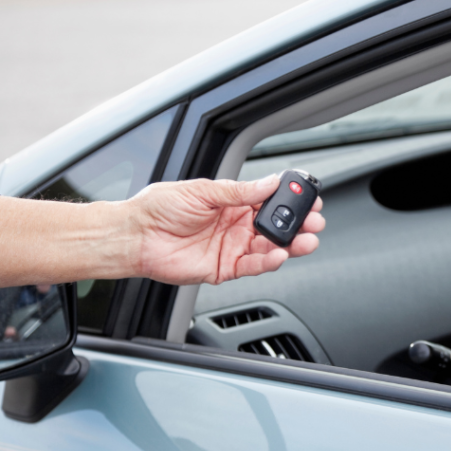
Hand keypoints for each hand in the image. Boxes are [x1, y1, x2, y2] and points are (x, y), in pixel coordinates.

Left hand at [129, 175, 324, 285]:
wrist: (136, 235)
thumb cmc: (160, 208)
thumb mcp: (203, 190)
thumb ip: (239, 191)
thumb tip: (270, 182)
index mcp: (232, 203)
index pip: (269, 201)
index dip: (290, 200)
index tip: (309, 197)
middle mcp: (236, 226)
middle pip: (276, 226)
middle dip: (298, 224)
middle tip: (315, 222)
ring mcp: (232, 247)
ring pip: (270, 248)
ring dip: (291, 245)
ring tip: (306, 241)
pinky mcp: (224, 268)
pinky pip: (252, 267)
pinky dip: (268, 263)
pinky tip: (280, 255)